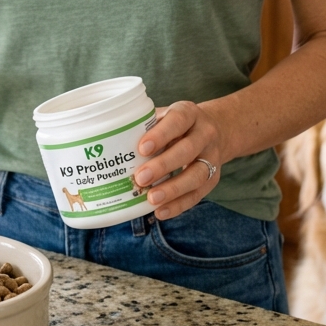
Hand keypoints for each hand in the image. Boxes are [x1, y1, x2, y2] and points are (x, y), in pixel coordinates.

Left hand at [134, 101, 222, 219]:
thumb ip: (145, 125)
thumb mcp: (164, 116)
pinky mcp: (213, 178)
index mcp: (189, 113)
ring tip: (152, 199)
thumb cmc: (176, 124)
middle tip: (140, 178)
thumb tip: (110, 141)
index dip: (161, 134)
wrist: (215, 130)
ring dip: (173, 189)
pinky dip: (179, 205)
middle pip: (188, 150)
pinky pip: (198, 194)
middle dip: (163, 165)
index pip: (178, 120)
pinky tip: (160, 211)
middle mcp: (205, 134)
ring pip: (197, 175)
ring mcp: (212, 157)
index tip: (142, 148)